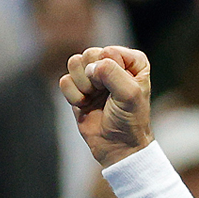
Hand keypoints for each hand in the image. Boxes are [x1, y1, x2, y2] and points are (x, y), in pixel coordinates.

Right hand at [60, 46, 153, 167]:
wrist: (118, 146)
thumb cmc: (130, 120)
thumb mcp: (130, 95)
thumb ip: (113, 74)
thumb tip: (91, 66)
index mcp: (133, 62)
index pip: (110, 51)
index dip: (110, 71)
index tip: (119, 89)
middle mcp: (113, 64)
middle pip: (90, 54)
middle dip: (93, 77)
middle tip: (104, 94)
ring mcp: (94, 76)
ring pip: (74, 63)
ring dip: (82, 85)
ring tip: (94, 98)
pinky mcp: (78, 88)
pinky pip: (64, 80)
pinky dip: (73, 95)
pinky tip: (85, 105)